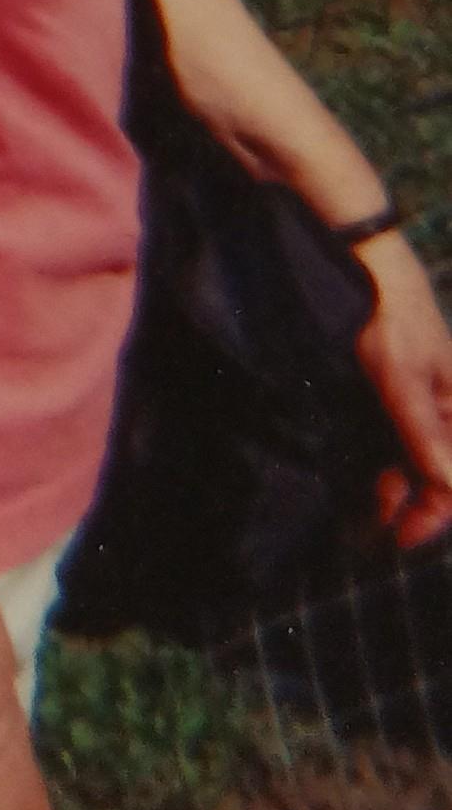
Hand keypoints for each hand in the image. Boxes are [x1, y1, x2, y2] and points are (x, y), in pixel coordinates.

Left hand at [354, 233, 451, 550]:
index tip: (400, 540)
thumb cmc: (390, 323)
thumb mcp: (404, 384)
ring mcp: (427, 403)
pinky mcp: (404, 393)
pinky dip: (388, 462)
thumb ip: (426, 436)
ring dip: (397, 488)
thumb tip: (451, 487)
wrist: (370, 269)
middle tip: (375, 534)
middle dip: (413, 507)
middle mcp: (449, 411)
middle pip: (439, 475)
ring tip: (366, 514)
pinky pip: (402, 439)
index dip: (432, 516)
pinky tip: (368, 477)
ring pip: (418, 462)